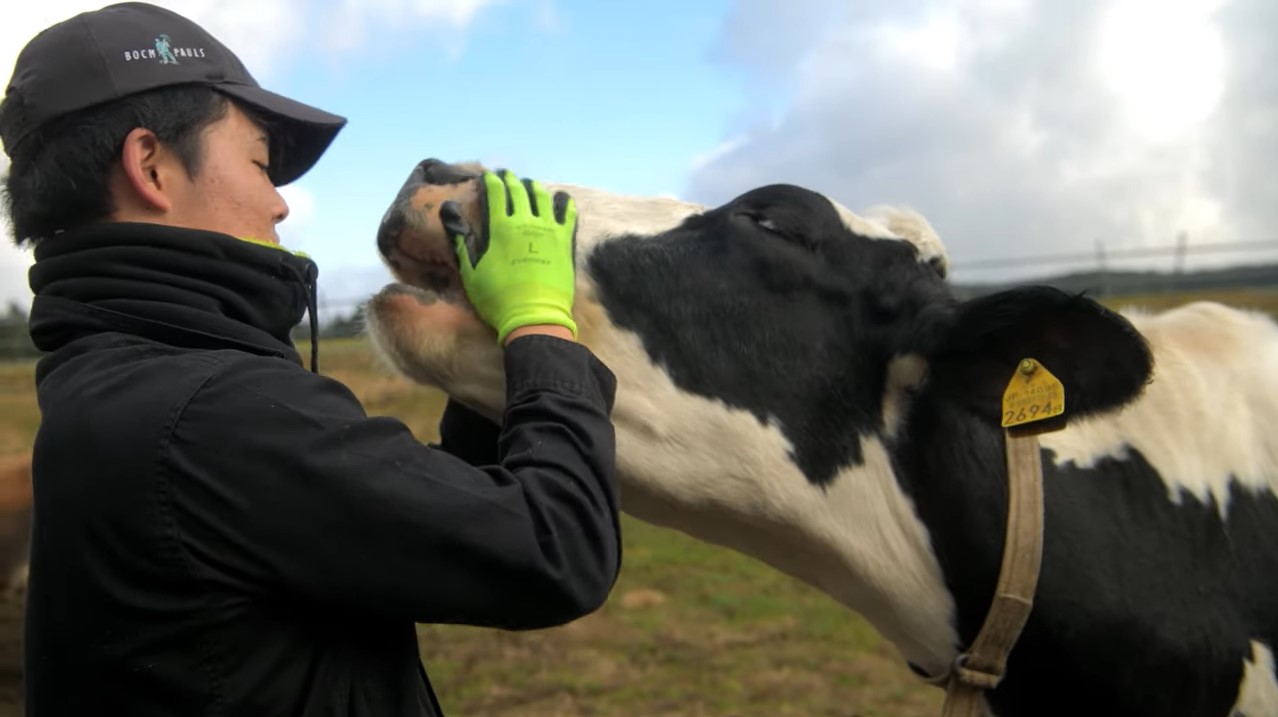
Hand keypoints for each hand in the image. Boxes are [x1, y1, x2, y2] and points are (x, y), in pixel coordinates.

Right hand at [440, 170, 577, 345]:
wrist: (534, 317)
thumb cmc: (497, 298)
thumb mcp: (470, 271)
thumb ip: (460, 237)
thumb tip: (447, 206)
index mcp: (500, 227)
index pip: (496, 192)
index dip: (491, 180)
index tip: (488, 176)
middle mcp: (525, 222)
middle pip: (519, 190)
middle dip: (511, 179)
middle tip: (506, 176)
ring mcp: (548, 229)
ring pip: (543, 197)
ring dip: (534, 187)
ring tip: (530, 184)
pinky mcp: (565, 241)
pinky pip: (568, 214)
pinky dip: (564, 203)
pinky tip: (562, 199)